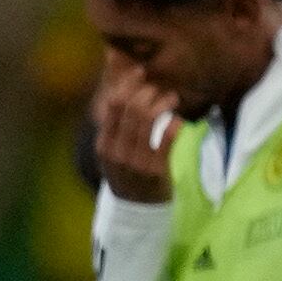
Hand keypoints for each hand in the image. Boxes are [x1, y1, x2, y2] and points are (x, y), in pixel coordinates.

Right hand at [90, 54, 179, 206]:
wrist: (136, 209)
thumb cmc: (127, 171)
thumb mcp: (114, 150)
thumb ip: (117, 124)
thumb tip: (121, 88)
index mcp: (103, 144)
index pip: (113, 104)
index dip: (128, 82)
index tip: (142, 71)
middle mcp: (115, 151)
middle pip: (131, 107)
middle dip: (149, 91)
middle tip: (160, 89)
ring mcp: (134, 161)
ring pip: (148, 118)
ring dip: (164, 103)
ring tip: (172, 100)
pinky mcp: (155, 170)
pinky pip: (167, 137)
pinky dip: (175, 123)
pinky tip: (177, 121)